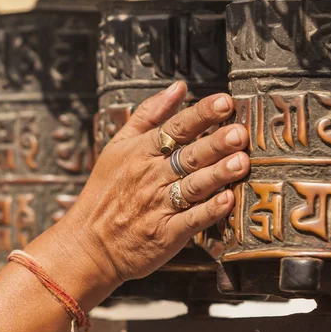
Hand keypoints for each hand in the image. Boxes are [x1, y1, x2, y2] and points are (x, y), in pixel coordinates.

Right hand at [48, 81, 249, 302]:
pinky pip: (191, 220)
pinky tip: (228, 200)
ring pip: (193, 186)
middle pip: (188, 156)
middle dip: (215, 143)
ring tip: (241, 162)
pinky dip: (209, 211)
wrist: (88, 244)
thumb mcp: (118, 147)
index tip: (224, 102)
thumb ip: (148, 115)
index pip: (174, 128)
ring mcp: (159, 207)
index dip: (200, 115)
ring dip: (217, 174)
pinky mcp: (166, 234)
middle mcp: (150, 177)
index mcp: (140, 152)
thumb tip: (179, 87)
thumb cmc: (105, 192)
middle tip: (239, 133)